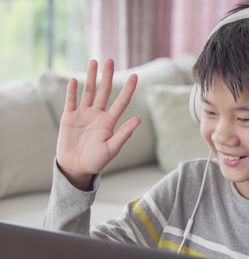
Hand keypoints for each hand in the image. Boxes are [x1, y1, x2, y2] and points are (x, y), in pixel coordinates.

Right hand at [56, 59, 139, 189]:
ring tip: (94, 62)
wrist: (75, 167)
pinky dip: (72, 90)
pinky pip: (71, 101)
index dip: (128, 89)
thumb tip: (138, 119)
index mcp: (109, 122)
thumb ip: (123, 134)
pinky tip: (75, 80)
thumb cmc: (95, 161)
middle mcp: (97, 115)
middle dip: (107, 76)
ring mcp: (83, 115)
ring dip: (90, 77)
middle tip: (110, 60)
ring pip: (88, 92)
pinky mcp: (69, 117)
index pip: (121, 102)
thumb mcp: (111, 149)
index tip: (136, 76)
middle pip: (104, 91)